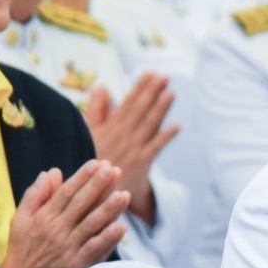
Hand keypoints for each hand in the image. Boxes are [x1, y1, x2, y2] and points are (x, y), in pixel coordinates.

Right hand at [0, 159, 130, 267]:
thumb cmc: (21, 248)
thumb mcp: (20, 218)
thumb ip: (36, 194)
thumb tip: (53, 172)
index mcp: (44, 217)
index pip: (66, 192)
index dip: (83, 177)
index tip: (98, 163)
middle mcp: (57, 230)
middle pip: (81, 204)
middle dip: (98, 186)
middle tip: (114, 170)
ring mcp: (68, 248)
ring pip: (91, 225)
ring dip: (109, 209)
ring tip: (124, 194)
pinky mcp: (77, 265)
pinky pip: (95, 250)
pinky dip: (108, 239)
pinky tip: (122, 227)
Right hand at [82, 72, 178, 222]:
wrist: (97, 194)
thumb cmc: (96, 161)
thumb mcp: (90, 134)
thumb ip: (97, 111)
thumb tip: (101, 87)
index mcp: (110, 128)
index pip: (128, 103)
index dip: (140, 87)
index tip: (151, 73)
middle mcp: (122, 136)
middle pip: (139, 110)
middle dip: (152, 92)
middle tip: (165, 76)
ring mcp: (133, 149)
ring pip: (148, 125)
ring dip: (159, 109)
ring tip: (170, 93)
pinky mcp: (141, 163)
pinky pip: (154, 148)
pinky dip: (165, 137)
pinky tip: (177, 126)